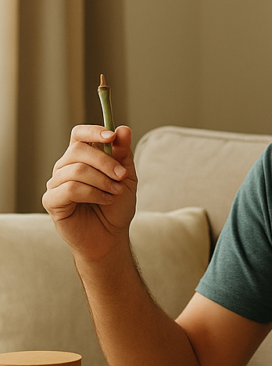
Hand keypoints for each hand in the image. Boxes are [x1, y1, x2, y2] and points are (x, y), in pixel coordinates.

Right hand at [42, 125, 137, 261]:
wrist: (111, 236)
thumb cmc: (116, 206)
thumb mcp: (126, 178)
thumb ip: (123, 154)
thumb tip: (123, 129)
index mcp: (82, 158)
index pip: (79, 135)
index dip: (93, 132)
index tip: (111, 136)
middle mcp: (65, 167)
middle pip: (79, 150)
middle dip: (106, 162)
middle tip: (121, 176)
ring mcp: (56, 183)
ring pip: (77, 170)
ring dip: (103, 181)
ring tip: (115, 192)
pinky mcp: (51, 201)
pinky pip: (71, 189)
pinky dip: (94, 194)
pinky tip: (105, 200)